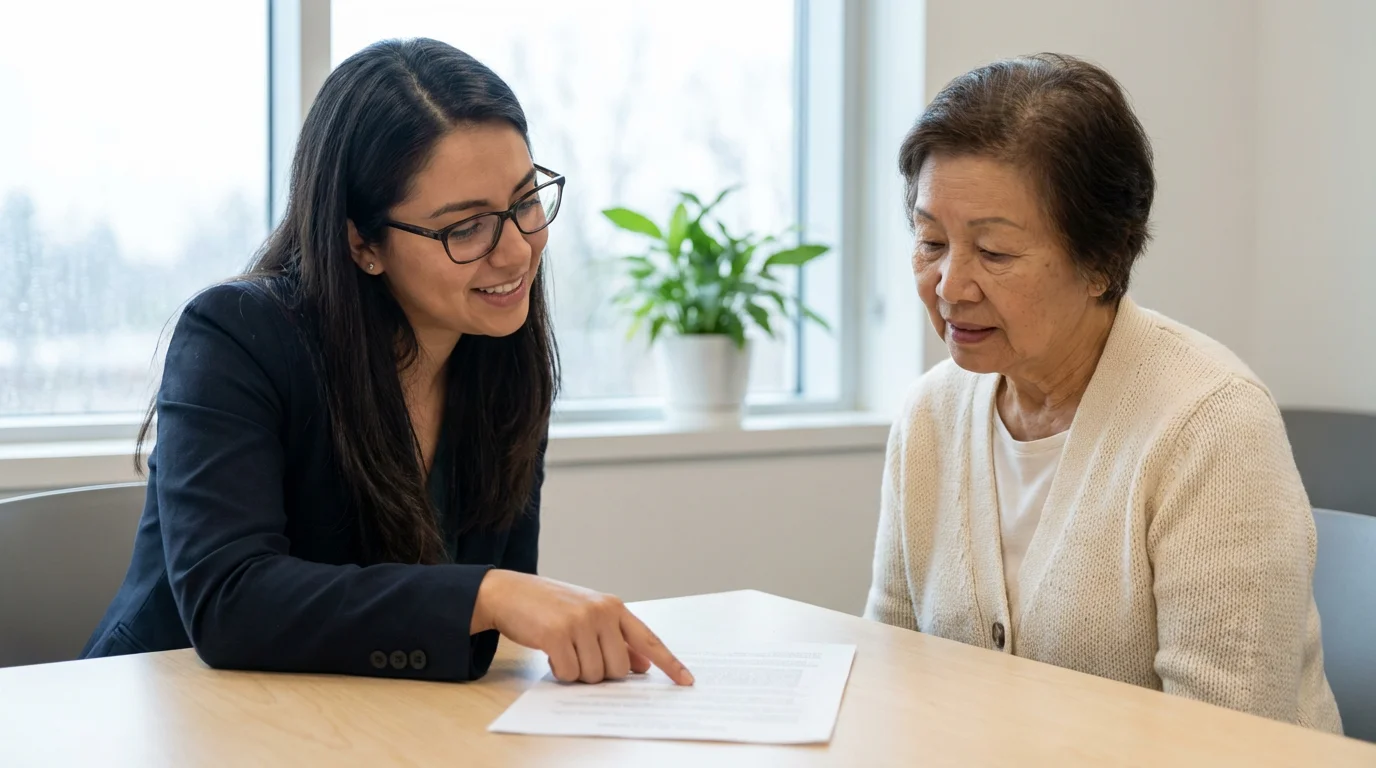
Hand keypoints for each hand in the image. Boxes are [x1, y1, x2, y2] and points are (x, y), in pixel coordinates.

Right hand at [472, 570, 693, 685]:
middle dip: (599, 672)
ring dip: (576, 672)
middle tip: (579, 655)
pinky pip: (570, 673)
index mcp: (613, 607)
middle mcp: (601, 612)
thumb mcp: (588, 616)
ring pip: (594, 675)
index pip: (648, 639)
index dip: (669, 662)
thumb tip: (643, 666)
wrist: (508, 592)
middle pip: (619, 669)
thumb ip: (617, 639)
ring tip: (563, 650)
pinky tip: (551, 653)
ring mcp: (580, 622)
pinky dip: (560, 671)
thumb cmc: (550, 607)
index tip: (686, 681)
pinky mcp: (557, 634)